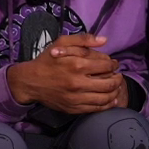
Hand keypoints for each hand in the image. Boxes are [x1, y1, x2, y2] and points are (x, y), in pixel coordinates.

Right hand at [8, 34, 123, 114]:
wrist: (30, 82)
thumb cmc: (47, 60)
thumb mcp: (62, 43)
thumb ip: (83, 39)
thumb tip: (104, 40)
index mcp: (77, 65)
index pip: (106, 65)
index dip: (113, 64)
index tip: (113, 64)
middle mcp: (78, 83)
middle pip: (109, 83)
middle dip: (117, 78)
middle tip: (118, 75)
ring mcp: (76, 98)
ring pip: (105, 98)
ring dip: (115, 92)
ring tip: (116, 87)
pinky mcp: (73, 108)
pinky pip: (96, 109)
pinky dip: (107, 105)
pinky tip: (111, 100)